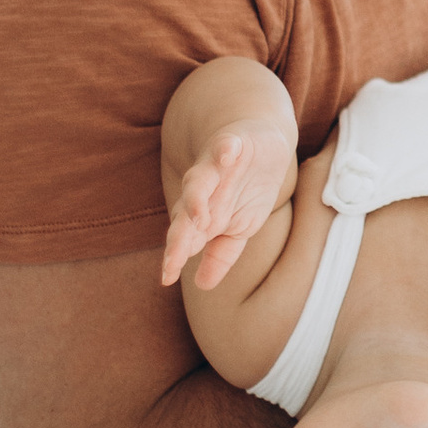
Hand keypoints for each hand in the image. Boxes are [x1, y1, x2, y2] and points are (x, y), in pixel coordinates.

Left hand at [160, 124, 296, 291]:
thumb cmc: (246, 189)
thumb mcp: (240, 227)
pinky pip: (226, 145)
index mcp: (202, 214)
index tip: (166, 278)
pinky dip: (226, 150)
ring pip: (199, 181)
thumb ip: (221, 254)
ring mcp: (215, 166)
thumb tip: (202, 285)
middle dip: (179, 236)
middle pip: (185, 214)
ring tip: (200, 218)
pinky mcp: (232, 143)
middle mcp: (202, 191)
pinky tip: (227, 156)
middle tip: (173, 260)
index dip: (175, 256)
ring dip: (197, 198)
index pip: (185, 238)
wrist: (260, 142)